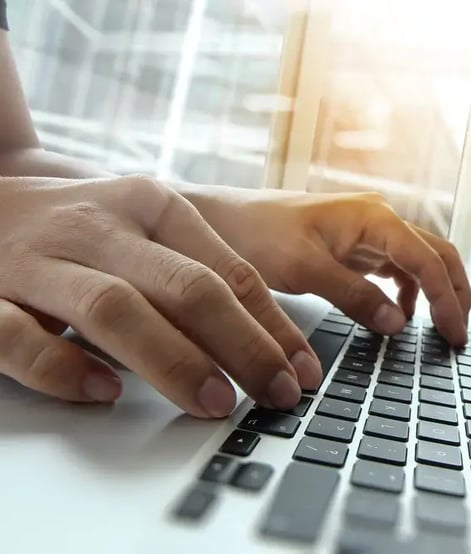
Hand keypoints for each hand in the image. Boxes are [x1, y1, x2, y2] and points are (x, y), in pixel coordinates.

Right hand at [0, 176, 321, 416]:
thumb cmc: (82, 228)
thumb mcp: (146, 229)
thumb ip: (199, 272)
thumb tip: (272, 342)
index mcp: (150, 206)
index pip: (229, 271)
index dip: (272, 326)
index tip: (302, 372)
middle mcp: (101, 227)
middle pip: (185, 287)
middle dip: (242, 345)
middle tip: (275, 394)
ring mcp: (40, 260)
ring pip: (114, 308)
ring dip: (172, 360)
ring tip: (214, 402)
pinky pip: (20, 337)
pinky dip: (63, 367)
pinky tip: (103, 392)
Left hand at [199, 190, 470, 345]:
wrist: (220, 220)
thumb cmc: (255, 234)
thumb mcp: (304, 269)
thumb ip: (354, 296)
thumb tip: (398, 323)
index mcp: (373, 217)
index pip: (428, 260)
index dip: (448, 299)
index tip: (454, 334)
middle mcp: (378, 220)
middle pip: (437, 254)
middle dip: (455, 292)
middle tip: (458, 334)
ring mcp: (368, 232)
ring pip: (420, 261)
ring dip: (436, 292)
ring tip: (441, 328)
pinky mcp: (354, 246)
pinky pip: (395, 268)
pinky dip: (408, 292)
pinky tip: (401, 315)